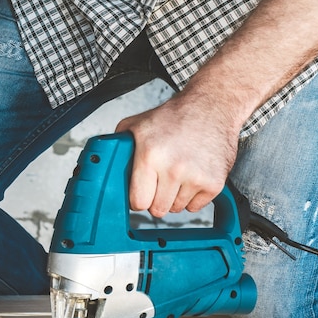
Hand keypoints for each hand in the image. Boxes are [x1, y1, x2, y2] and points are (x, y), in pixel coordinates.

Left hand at [116, 93, 239, 216]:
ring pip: (177, 209)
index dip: (137, 199)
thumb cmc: (175, 117)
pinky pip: (196, 207)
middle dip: (155, 198)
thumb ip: (118, 145)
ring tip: (178, 173)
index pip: (138, 202)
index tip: (141, 192)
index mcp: (150, 155)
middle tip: (160, 181)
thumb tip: (103, 163)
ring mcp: (196, 177)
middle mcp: (173, 168)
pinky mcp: (214, 183)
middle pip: (157, 210)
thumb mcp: (137, 125)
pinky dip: (193, 197)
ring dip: (174, 197)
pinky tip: (192, 177)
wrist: (211, 106)